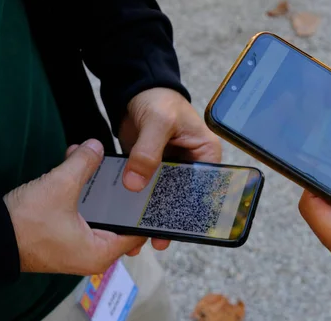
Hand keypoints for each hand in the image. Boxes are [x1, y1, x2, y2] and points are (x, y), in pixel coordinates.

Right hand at [4, 139, 145, 274]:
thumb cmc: (25, 223)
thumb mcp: (60, 186)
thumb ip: (83, 164)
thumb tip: (96, 145)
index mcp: (101, 252)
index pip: (137, 231)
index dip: (145, 208)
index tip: (153, 187)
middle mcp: (93, 254)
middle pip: (119, 221)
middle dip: (121, 194)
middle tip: (133, 172)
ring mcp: (78, 247)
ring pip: (100, 215)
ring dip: (100, 191)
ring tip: (107, 165)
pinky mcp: (65, 238)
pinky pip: (84, 215)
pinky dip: (85, 197)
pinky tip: (81, 171)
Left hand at [118, 88, 221, 251]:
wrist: (137, 90)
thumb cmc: (158, 99)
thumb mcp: (158, 122)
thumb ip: (147, 152)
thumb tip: (135, 184)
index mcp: (206, 156)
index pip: (204, 189)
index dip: (192, 210)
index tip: (178, 229)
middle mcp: (191, 165)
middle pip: (183, 198)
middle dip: (168, 219)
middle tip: (156, 241)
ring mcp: (170, 169)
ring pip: (162, 198)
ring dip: (149, 215)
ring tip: (137, 238)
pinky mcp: (150, 169)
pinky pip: (145, 189)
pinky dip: (136, 202)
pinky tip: (125, 218)